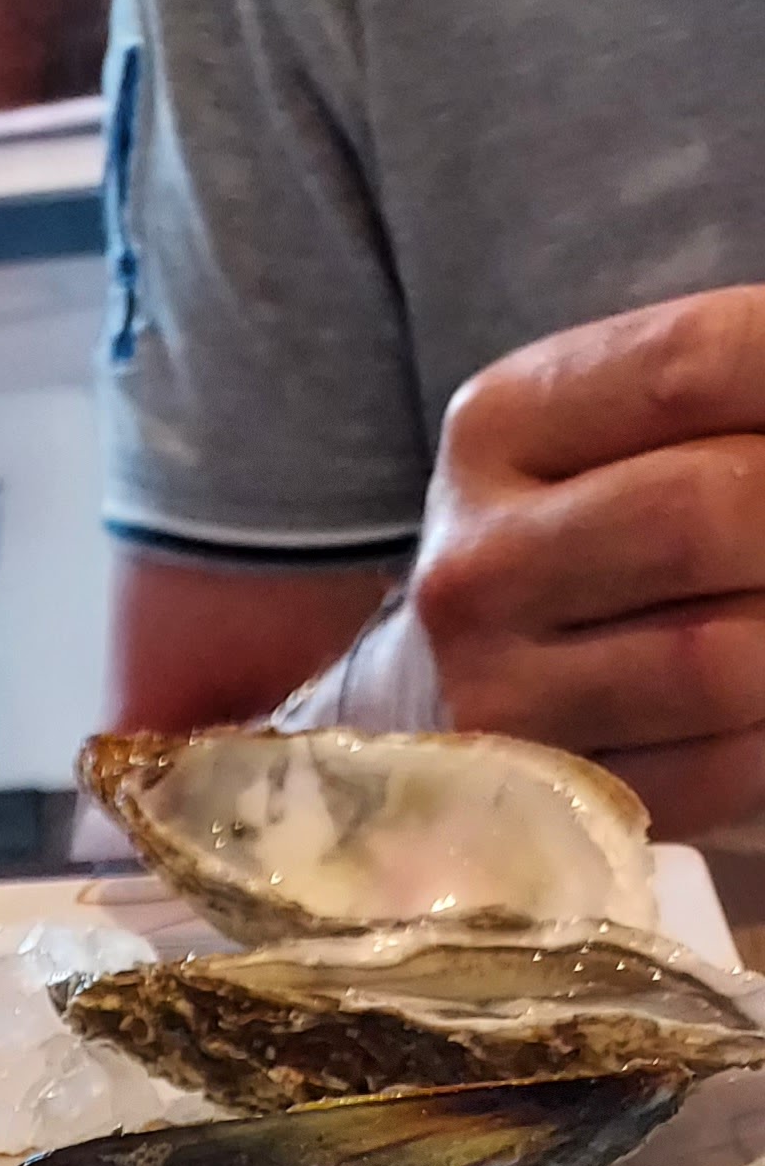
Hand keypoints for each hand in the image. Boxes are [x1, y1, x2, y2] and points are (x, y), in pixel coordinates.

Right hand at [406, 289, 764, 837]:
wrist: (441, 678)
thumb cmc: (575, 529)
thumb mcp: (612, 424)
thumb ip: (724, 387)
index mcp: (498, 427)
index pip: (695, 364)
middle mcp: (476, 568)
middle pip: (707, 514)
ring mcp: (496, 698)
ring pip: (721, 659)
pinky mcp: (543, 800)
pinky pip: (718, 768)